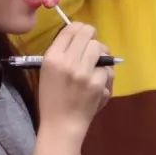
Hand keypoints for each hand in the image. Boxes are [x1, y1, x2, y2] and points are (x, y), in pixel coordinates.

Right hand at [30, 23, 110, 154]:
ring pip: (100, 49)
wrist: (62, 126)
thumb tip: (79, 33)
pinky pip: (108, 69)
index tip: (83, 34)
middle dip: (92, 39)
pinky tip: (97, 84)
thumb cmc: (52, 99)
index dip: (80, 28)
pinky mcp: (97, 84)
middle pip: (89, 34)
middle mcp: (68, 62)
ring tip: (95, 66)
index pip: (71, 29)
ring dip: (100, 56)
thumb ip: (61, 52)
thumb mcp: (47, 71)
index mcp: (52, 57)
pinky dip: (104, 75)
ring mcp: (84, 73)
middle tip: (91, 49)